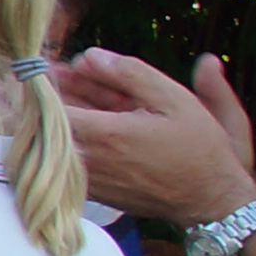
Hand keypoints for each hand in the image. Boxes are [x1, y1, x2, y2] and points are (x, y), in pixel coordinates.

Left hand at [55, 48, 255, 224]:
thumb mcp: (173, 98)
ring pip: (60, 140)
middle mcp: (89, 161)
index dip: (46, 84)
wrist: (209, 201)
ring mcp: (88, 179)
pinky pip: (72, 157)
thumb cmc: (198, 149)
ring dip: (68, 112)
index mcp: (105, 135)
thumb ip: (129, 72)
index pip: (50, 107)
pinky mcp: (93, 191)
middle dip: (56, 93)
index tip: (55, 66)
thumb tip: (88, 55)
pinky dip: (78, 134)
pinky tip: (93, 115)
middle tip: (65, 70)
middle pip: (51, 123)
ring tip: (80, 86)